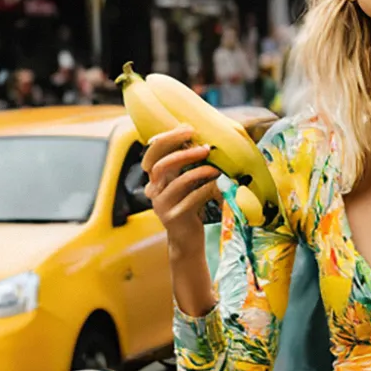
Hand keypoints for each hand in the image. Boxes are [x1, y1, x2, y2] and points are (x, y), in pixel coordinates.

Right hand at [142, 128, 220, 249]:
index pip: (153, 152)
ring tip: (215, 168)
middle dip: (183, 153)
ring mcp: (161, 205)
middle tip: (205, 148)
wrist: (187, 240)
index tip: (188, 129)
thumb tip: (202, 139)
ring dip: (199, 171)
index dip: (169, 139)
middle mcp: (154, 190)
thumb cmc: (190, 207)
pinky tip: (217, 186)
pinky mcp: (174, 218)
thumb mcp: (186, 184)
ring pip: (178, 182)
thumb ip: (187, 166)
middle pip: (161, 165)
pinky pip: (192, 199)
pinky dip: (207, 189)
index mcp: (155, 178)